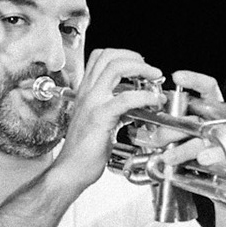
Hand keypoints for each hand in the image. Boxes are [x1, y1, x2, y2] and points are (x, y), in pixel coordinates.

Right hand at [49, 47, 165, 190]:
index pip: (101, 57)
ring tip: (154, 78)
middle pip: (109, 56)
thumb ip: (115, 109)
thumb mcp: (100, 123)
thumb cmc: (83, 153)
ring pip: (116, 67)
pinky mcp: (100, 117)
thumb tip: (134, 105)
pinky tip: (153, 101)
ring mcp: (92, 103)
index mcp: (86, 92)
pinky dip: (145, 96)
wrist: (70, 171)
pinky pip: (126, 98)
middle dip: (135, 57)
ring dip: (142, 69)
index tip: (140, 66)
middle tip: (150, 70)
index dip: (124, 55)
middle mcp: (87, 93)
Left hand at [156, 68, 225, 173]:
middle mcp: (222, 123)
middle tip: (159, 137)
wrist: (217, 182)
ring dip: (188, 147)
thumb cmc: (198, 158)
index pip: (207, 88)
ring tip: (170, 157)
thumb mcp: (180, 140)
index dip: (195, 80)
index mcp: (210, 113)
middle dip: (177, 127)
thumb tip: (147, 132)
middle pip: (202, 116)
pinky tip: (202, 159)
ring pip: (211, 137)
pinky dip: (213, 156)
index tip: (177, 77)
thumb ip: (167, 132)